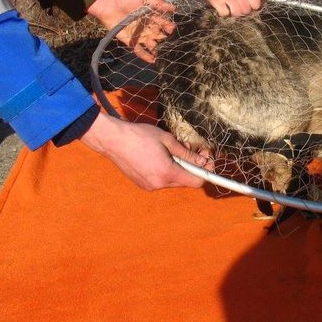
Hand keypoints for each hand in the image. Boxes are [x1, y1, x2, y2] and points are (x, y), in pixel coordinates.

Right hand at [80, 113, 212, 189]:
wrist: (113, 140)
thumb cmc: (140, 136)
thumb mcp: (167, 140)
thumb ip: (186, 153)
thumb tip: (202, 161)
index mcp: (167, 172)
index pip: (196, 181)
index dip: (206, 171)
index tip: (208, 159)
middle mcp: (159, 184)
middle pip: (186, 181)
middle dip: (192, 166)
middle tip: (192, 150)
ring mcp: (149, 186)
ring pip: (173, 180)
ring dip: (178, 168)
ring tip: (172, 151)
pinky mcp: (142, 184)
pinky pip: (161, 180)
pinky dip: (166, 170)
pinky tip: (160, 157)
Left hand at [87, 0, 174, 62]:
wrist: (109, 4)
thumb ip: (158, 2)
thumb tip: (174, 8)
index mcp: (151, 16)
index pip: (162, 23)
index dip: (167, 26)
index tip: (171, 29)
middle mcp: (146, 26)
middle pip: (158, 34)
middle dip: (163, 38)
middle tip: (165, 39)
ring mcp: (139, 35)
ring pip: (150, 43)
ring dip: (156, 48)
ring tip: (162, 53)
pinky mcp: (130, 41)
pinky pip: (139, 50)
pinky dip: (145, 56)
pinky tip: (152, 60)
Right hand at [203, 0, 260, 16]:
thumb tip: (256, 11)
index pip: (256, 5)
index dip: (252, 7)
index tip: (248, 5)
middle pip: (246, 11)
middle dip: (243, 11)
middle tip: (238, 5)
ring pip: (236, 13)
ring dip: (234, 12)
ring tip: (231, 6)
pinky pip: (225, 14)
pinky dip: (224, 13)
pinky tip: (223, 6)